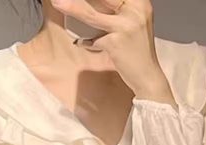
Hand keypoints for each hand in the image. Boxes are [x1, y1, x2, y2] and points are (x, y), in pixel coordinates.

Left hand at [52, 0, 176, 103]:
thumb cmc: (138, 50)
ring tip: (57, 3)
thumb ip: (117, 11)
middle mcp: (136, 10)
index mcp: (139, 2)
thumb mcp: (132, 23)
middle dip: (80, 0)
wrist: (148, 76)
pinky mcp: (116, 43)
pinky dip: (85, 41)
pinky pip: (93, 39)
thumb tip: (89, 5)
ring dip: (72, 8)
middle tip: (61, 0)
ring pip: (91, 14)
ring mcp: (126, 26)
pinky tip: (82, 42)